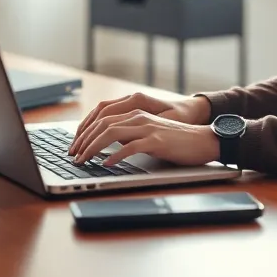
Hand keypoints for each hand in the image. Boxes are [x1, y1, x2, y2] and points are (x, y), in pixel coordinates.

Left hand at [69, 110, 218, 166]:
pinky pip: (131, 146)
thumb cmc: (177, 140)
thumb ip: (130, 136)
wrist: (204, 139)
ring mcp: (147, 127)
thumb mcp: (149, 134)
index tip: (74, 146)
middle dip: (83, 140)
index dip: (84, 132)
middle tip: (72, 155)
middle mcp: (138, 116)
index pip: (101, 118)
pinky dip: (116, 155)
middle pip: (102, 124)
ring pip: (111, 133)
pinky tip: (106, 163)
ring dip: (93, 148)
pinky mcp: (157, 140)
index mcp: (135, 113)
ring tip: (83, 160)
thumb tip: (108, 146)